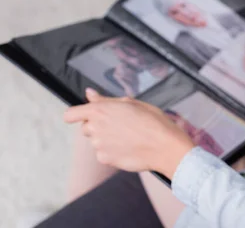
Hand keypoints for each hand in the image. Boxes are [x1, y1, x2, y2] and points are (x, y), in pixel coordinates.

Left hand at [64, 89, 193, 178]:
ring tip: (129, 137)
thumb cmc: (152, 121)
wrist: (165, 146)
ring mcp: (98, 146)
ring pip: (96, 141)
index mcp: (99, 111)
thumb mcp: (131, 103)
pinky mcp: (105, 159)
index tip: (87, 116)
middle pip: (86, 128)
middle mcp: (95, 128)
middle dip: (98, 126)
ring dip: (107, 139)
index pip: (71, 115)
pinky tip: (129, 148)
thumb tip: (89, 93)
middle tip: (120, 125)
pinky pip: (103, 154)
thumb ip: (105, 99)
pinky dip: (113, 152)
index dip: (78, 115)